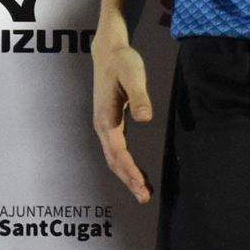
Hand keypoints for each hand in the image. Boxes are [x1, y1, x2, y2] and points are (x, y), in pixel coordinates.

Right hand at [91, 28, 155, 202]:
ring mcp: (105, 126)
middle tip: (144, 197)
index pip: (119, 153)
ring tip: (142, 191)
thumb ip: (140, 97)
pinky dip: (126, 165)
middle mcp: (102, 126)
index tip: (142, 185)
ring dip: (127, 176)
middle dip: (128, 181)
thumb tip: (146, 119)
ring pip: (114, 159)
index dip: (130, 171)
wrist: (107, 51)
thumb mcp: (133, 75)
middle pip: (114, 161)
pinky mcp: (110, 123)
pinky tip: (136, 172)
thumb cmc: (122, 61)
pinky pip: (117, 151)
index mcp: (106, 120)